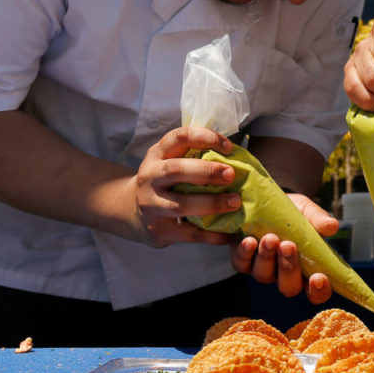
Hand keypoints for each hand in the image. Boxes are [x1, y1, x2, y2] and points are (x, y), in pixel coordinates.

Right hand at [128, 126, 240, 246]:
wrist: (133, 211)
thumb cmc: (165, 182)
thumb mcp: (171, 161)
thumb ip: (195, 157)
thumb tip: (239, 160)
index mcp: (157, 154)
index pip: (179, 137)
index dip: (205, 138)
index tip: (228, 147)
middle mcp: (150, 177)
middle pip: (176, 170)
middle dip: (206, 171)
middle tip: (231, 175)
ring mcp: (151, 205)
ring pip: (181, 205)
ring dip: (212, 203)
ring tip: (235, 202)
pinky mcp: (158, 229)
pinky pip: (189, 233)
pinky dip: (212, 235)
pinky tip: (231, 235)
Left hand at [228, 192, 335, 303]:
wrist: (267, 203)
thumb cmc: (294, 214)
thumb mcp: (308, 212)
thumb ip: (319, 219)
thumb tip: (332, 226)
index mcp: (308, 270)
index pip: (316, 292)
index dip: (319, 290)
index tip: (319, 277)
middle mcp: (285, 276)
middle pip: (288, 287)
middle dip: (288, 268)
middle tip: (289, 246)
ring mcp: (263, 270)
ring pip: (264, 275)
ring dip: (267, 258)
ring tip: (270, 238)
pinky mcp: (243, 261)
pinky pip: (242, 264)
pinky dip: (245, 254)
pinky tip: (249, 241)